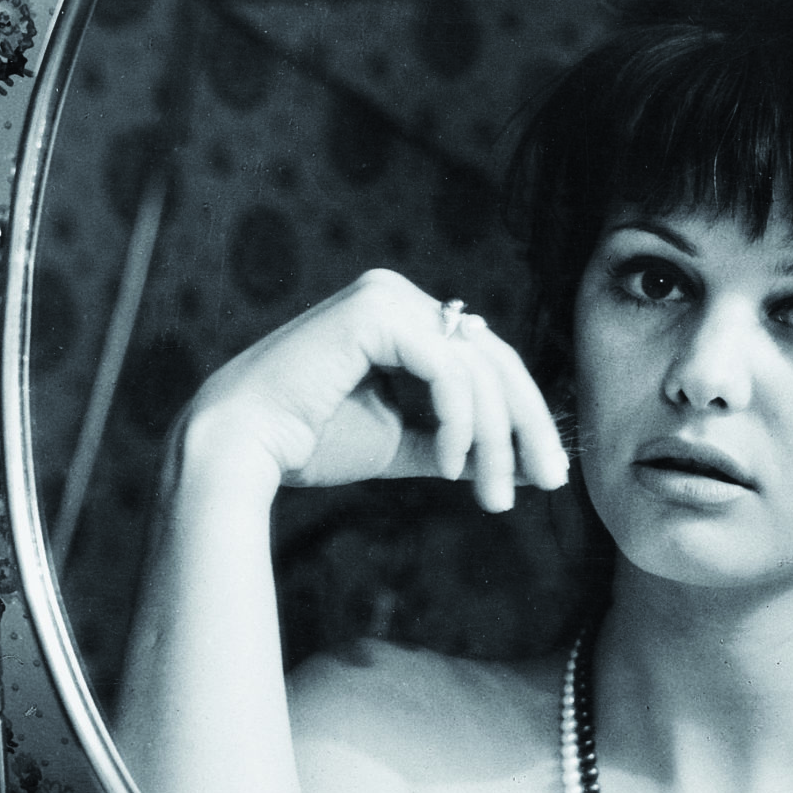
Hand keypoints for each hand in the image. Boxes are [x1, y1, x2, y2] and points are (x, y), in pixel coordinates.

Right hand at [178, 269, 569, 511]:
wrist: (240, 450)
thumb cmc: (308, 445)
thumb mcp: (402, 441)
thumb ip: (455, 441)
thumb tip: (517, 459)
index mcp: (402, 318)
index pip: (484, 362)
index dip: (523, 415)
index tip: (547, 472)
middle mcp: (397, 297)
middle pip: (494, 359)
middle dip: (528, 425)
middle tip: (552, 480)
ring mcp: (387, 298)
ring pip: (478, 370)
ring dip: (495, 440)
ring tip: (493, 495)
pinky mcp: (376, 313)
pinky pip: (448, 372)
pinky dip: (461, 422)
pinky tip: (451, 465)